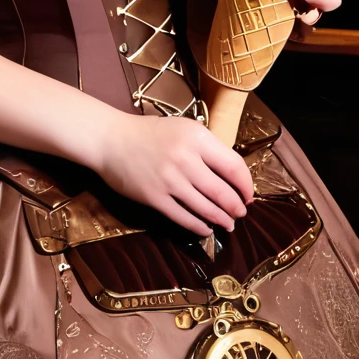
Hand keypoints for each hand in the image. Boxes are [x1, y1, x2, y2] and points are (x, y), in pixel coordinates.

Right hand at [91, 111, 253, 236]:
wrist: (110, 140)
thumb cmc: (149, 134)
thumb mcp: (183, 129)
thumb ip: (207, 148)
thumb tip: (232, 175)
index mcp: (197, 138)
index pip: (234, 166)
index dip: (245, 185)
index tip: (248, 195)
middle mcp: (186, 159)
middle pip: (222, 191)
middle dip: (236, 207)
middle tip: (241, 214)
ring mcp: (170, 180)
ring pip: (206, 207)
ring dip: (221, 219)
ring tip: (228, 224)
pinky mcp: (155, 197)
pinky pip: (184, 217)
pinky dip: (199, 226)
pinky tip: (206, 229)